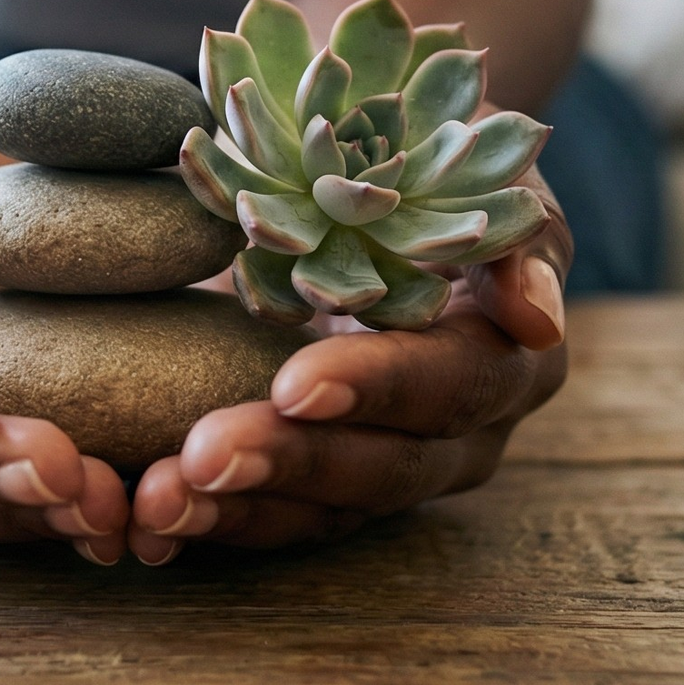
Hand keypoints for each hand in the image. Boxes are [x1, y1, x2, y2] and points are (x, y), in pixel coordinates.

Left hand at [126, 162, 572, 563]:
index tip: (296, 385)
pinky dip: (210, 522)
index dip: (379, 388)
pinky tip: (147, 525)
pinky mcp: (331, 487)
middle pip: (387, 468)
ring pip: (326, 511)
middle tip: (203, 457)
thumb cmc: (438, 158)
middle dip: (292, 463)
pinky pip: (275, 519)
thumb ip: (518, 234)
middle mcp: (465, 433)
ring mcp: (397, 468)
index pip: (452, 384)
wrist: (380, 173)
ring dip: (239, 511)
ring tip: (156, 504)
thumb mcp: (488, 168)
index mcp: (513, 357)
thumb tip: (535, 319)